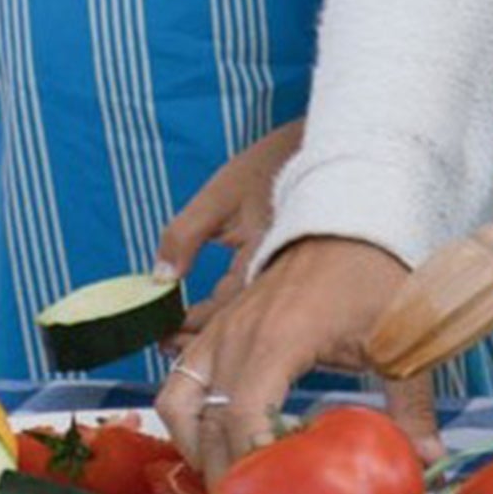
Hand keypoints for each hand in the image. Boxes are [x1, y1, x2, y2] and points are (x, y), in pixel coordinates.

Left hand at [153, 121, 302, 335]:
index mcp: (259, 265)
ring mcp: (289, 280)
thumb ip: (185, 236)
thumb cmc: (276, 165)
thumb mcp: (221, 195)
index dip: (185, 331)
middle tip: (166, 344)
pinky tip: (215, 311)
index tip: (159, 336)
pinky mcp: (294, 272)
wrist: (333, 149)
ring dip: (215, 331)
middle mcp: (279, 282)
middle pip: (235, 328)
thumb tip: (160, 279)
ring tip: (181, 334)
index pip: (219, 318)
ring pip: (249, 320)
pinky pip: (262, 304)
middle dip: (199, 341)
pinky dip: (235, 312)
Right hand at [154, 236, 436, 478]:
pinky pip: (179, 379)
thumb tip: (427, 460)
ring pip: (175, 398)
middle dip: (216, 470)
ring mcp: (219, 328)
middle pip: (203, 418)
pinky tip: (216, 443)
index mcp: (281, 337)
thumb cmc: (378, 277)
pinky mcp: (214, 327)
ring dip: (190, 443)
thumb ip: (411, 404)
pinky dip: (187, 416)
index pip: (241, 413)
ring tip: (223, 478)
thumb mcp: (402, 341)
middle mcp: (237, 333)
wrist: (347, 219)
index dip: (245, 463)